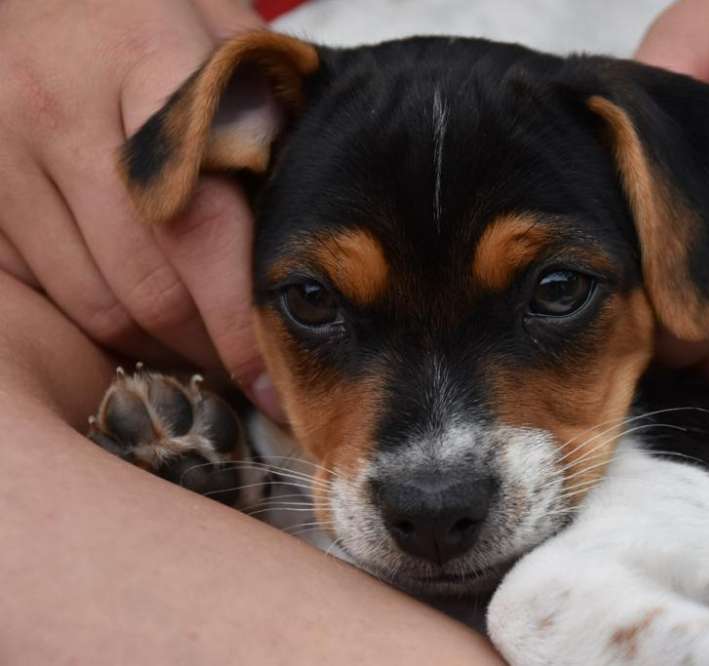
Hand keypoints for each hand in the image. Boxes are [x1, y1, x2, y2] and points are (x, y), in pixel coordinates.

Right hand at [0, 0, 283, 417]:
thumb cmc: (150, 21)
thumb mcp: (218, 34)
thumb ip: (269, 112)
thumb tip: (326, 216)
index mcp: (145, 61)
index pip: (202, 219)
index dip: (241, 314)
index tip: (273, 375)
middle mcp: (61, 109)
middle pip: (149, 280)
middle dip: (210, 347)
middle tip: (252, 378)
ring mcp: (5, 153)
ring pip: (97, 303)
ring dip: (162, 348)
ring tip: (208, 356)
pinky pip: (48, 297)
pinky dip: (105, 330)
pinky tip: (148, 327)